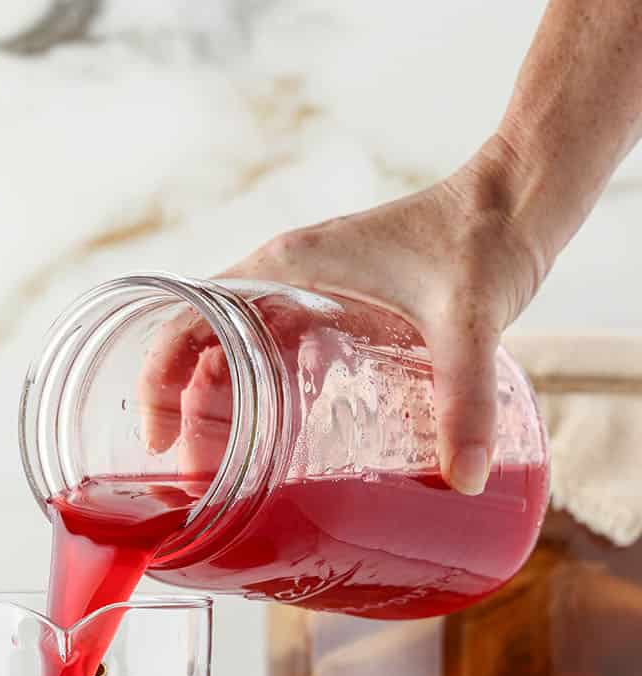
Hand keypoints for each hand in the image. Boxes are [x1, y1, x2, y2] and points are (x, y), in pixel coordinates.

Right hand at [142, 137, 546, 494]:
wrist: (518, 196)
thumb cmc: (483, 235)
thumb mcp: (469, 321)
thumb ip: (465, 399)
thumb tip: (467, 478)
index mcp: (283, 268)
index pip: (187, 318)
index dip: (158, 378)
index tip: (159, 438)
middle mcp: (282, 277)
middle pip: (201, 347)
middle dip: (187, 414)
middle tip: (196, 479)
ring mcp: (306, 290)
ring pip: (233, 352)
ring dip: (217, 408)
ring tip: (223, 473)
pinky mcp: (334, 306)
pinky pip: (271, 351)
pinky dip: (256, 394)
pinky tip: (275, 443)